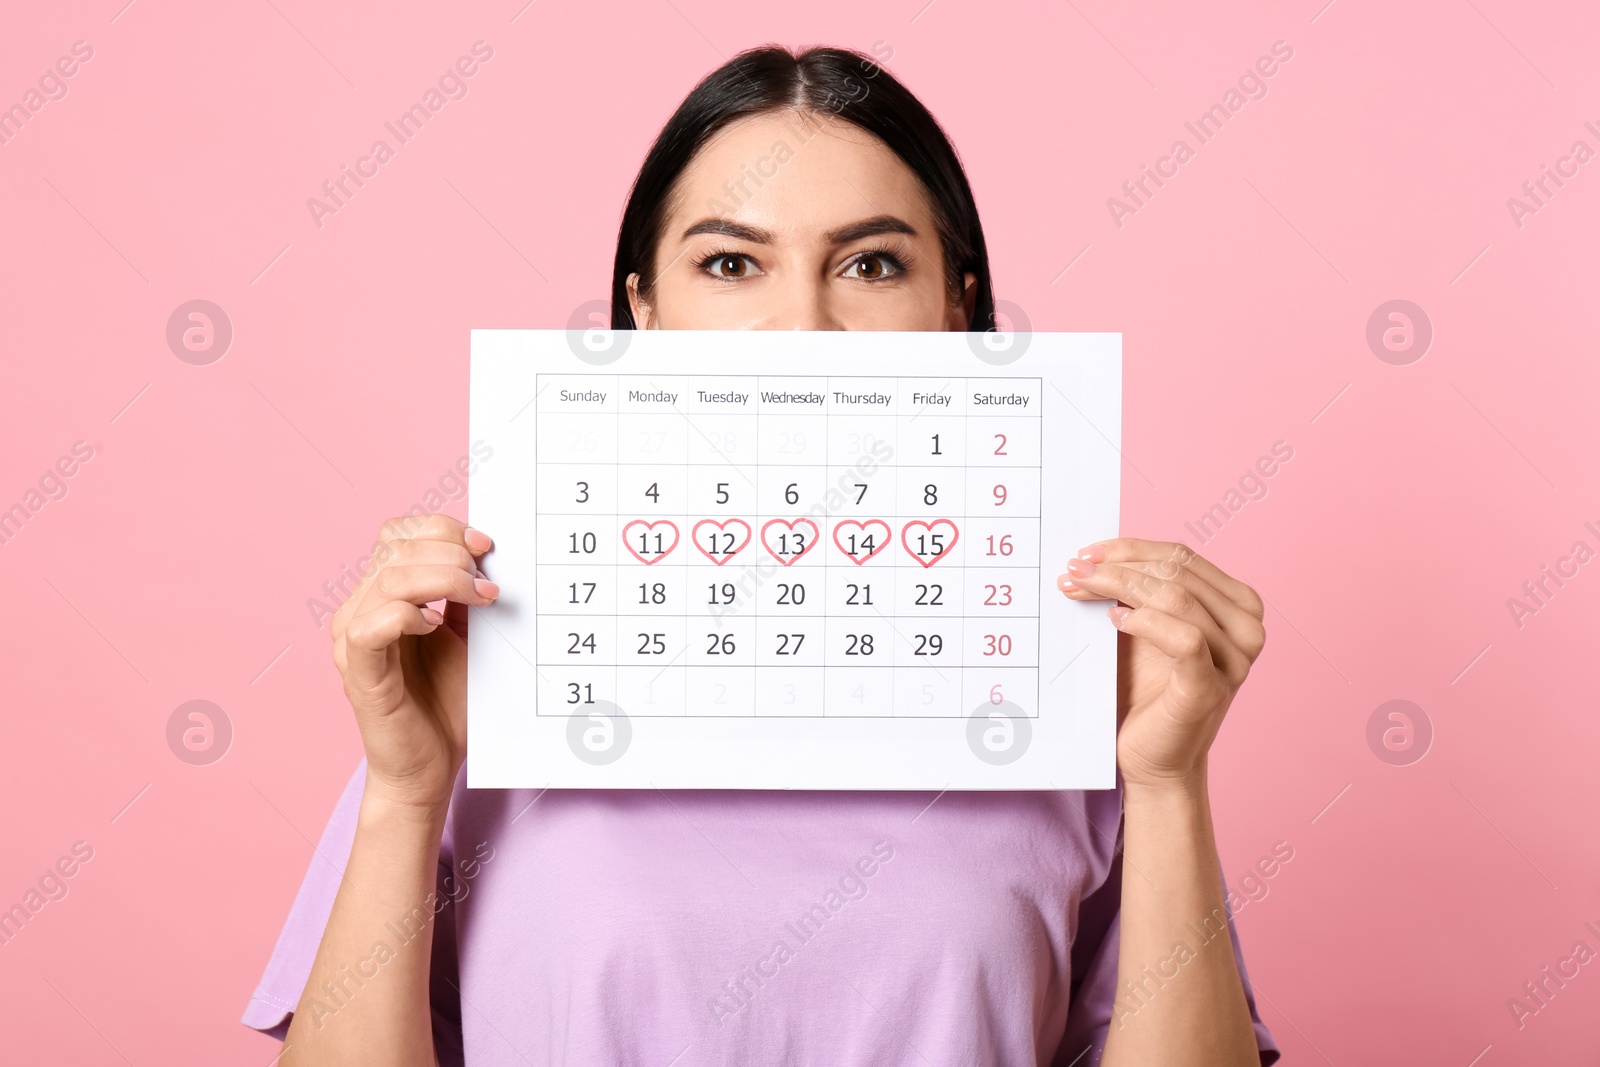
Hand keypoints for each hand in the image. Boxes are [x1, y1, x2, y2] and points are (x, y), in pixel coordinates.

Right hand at [330, 515, 497, 811]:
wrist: (430, 768)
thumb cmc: (446, 703)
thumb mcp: (467, 635)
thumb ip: (467, 595)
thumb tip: (490, 552)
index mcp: (382, 595)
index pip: (397, 534)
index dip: (441, 529)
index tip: (487, 545)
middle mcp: (360, 610)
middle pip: (396, 548)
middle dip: (451, 552)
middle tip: (488, 580)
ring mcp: (355, 641)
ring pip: (389, 579)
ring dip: (443, 579)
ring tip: (479, 598)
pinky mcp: (360, 673)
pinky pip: (371, 626)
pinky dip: (407, 615)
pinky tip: (435, 626)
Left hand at [1057, 538, 1265, 787]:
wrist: (1152, 757)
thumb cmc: (1146, 691)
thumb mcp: (1144, 628)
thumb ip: (1138, 589)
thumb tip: (1094, 554)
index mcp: (1237, 605)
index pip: (1181, 556)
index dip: (1129, 548)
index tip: (1084, 553)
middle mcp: (1246, 627)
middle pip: (1177, 570)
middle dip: (1118, 566)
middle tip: (1073, 571)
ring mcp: (1234, 659)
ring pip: (1178, 597)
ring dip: (1119, 586)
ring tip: (1081, 590)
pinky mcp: (1211, 687)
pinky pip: (1183, 638)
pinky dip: (1145, 621)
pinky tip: (1115, 621)